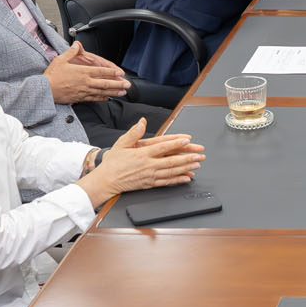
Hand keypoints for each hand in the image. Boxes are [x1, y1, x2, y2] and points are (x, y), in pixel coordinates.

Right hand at [45, 43, 127, 102]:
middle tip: (127, 84)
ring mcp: (83, 91)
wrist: (45, 90)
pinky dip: (102, 98)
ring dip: (114, 92)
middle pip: (105, 83)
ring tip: (123, 92)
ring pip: (102, 92)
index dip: (112, 72)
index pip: (101, 71)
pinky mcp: (80, 98)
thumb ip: (71, 52)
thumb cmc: (52, 76)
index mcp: (82, 72)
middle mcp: (85, 82)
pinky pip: (94, 98)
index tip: (120, 73)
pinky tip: (107, 98)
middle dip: (118, 84)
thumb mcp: (61, 60)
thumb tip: (77, 44)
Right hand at [78, 119, 201, 204]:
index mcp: (141, 153)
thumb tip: (142, 122)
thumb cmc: (113, 162)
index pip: (162, 147)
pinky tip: (187, 178)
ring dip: (186, 168)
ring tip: (197, 165)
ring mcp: (149, 175)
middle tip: (199, 155)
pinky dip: (177, 180)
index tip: (187, 140)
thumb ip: (133, 133)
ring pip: (171, 172)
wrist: (106, 180)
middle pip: (171, 161)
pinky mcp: (149, 184)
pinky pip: (166, 182)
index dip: (176, 143)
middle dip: (187, 158)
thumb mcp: (121, 144)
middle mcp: (147, 165)